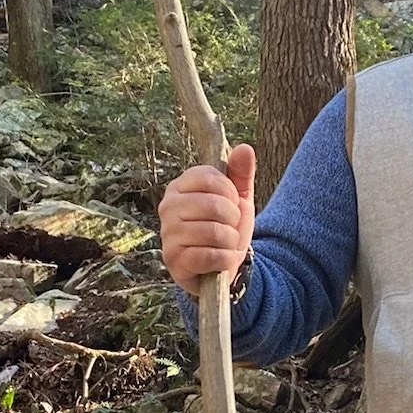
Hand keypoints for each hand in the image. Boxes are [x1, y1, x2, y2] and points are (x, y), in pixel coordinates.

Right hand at [158, 142, 255, 289]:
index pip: (211, 178)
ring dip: (231, 242)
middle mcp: (167, 207)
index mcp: (180, 186)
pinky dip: (226, 259)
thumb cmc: (226, 226)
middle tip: (229, 228)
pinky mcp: (174, 261)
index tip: (231, 204)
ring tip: (225, 244)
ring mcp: (168, 234)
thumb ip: (241, 173)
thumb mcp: (237, 198)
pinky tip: (221, 260)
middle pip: (215, 205)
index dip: (231, 193)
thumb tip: (245, 148)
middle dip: (233, 220)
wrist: (222, 264)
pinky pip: (211, 255)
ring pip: (215, 232)